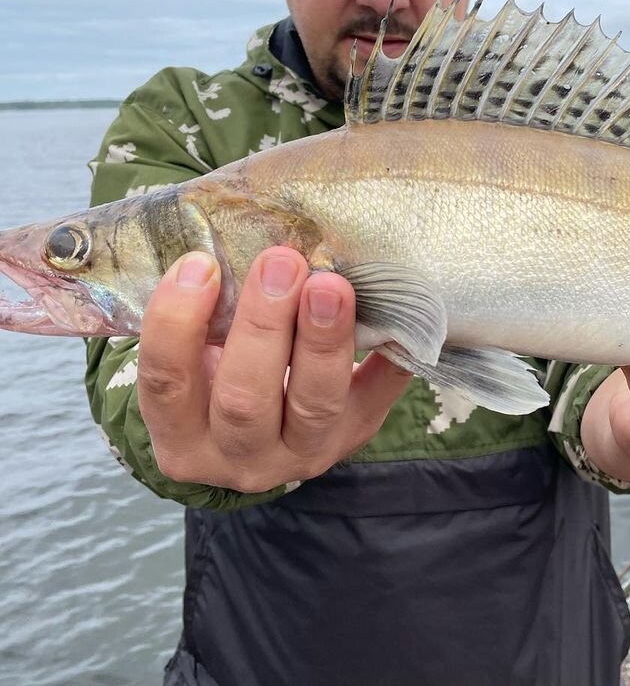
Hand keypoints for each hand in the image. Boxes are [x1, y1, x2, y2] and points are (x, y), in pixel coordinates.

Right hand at [135, 247, 411, 492]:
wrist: (272, 431)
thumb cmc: (221, 370)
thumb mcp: (200, 353)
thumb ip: (210, 312)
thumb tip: (243, 235)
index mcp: (182, 436)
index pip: (168, 384)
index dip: (177, 326)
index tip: (199, 263)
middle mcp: (238, 458)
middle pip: (244, 400)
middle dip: (263, 326)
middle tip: (281, 260)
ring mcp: (301, 456)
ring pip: (312, 406)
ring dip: (322, 341)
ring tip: (332, 284)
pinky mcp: (355, 436)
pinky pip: (378, 399)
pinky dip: (390, 356)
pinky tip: (398, 317)